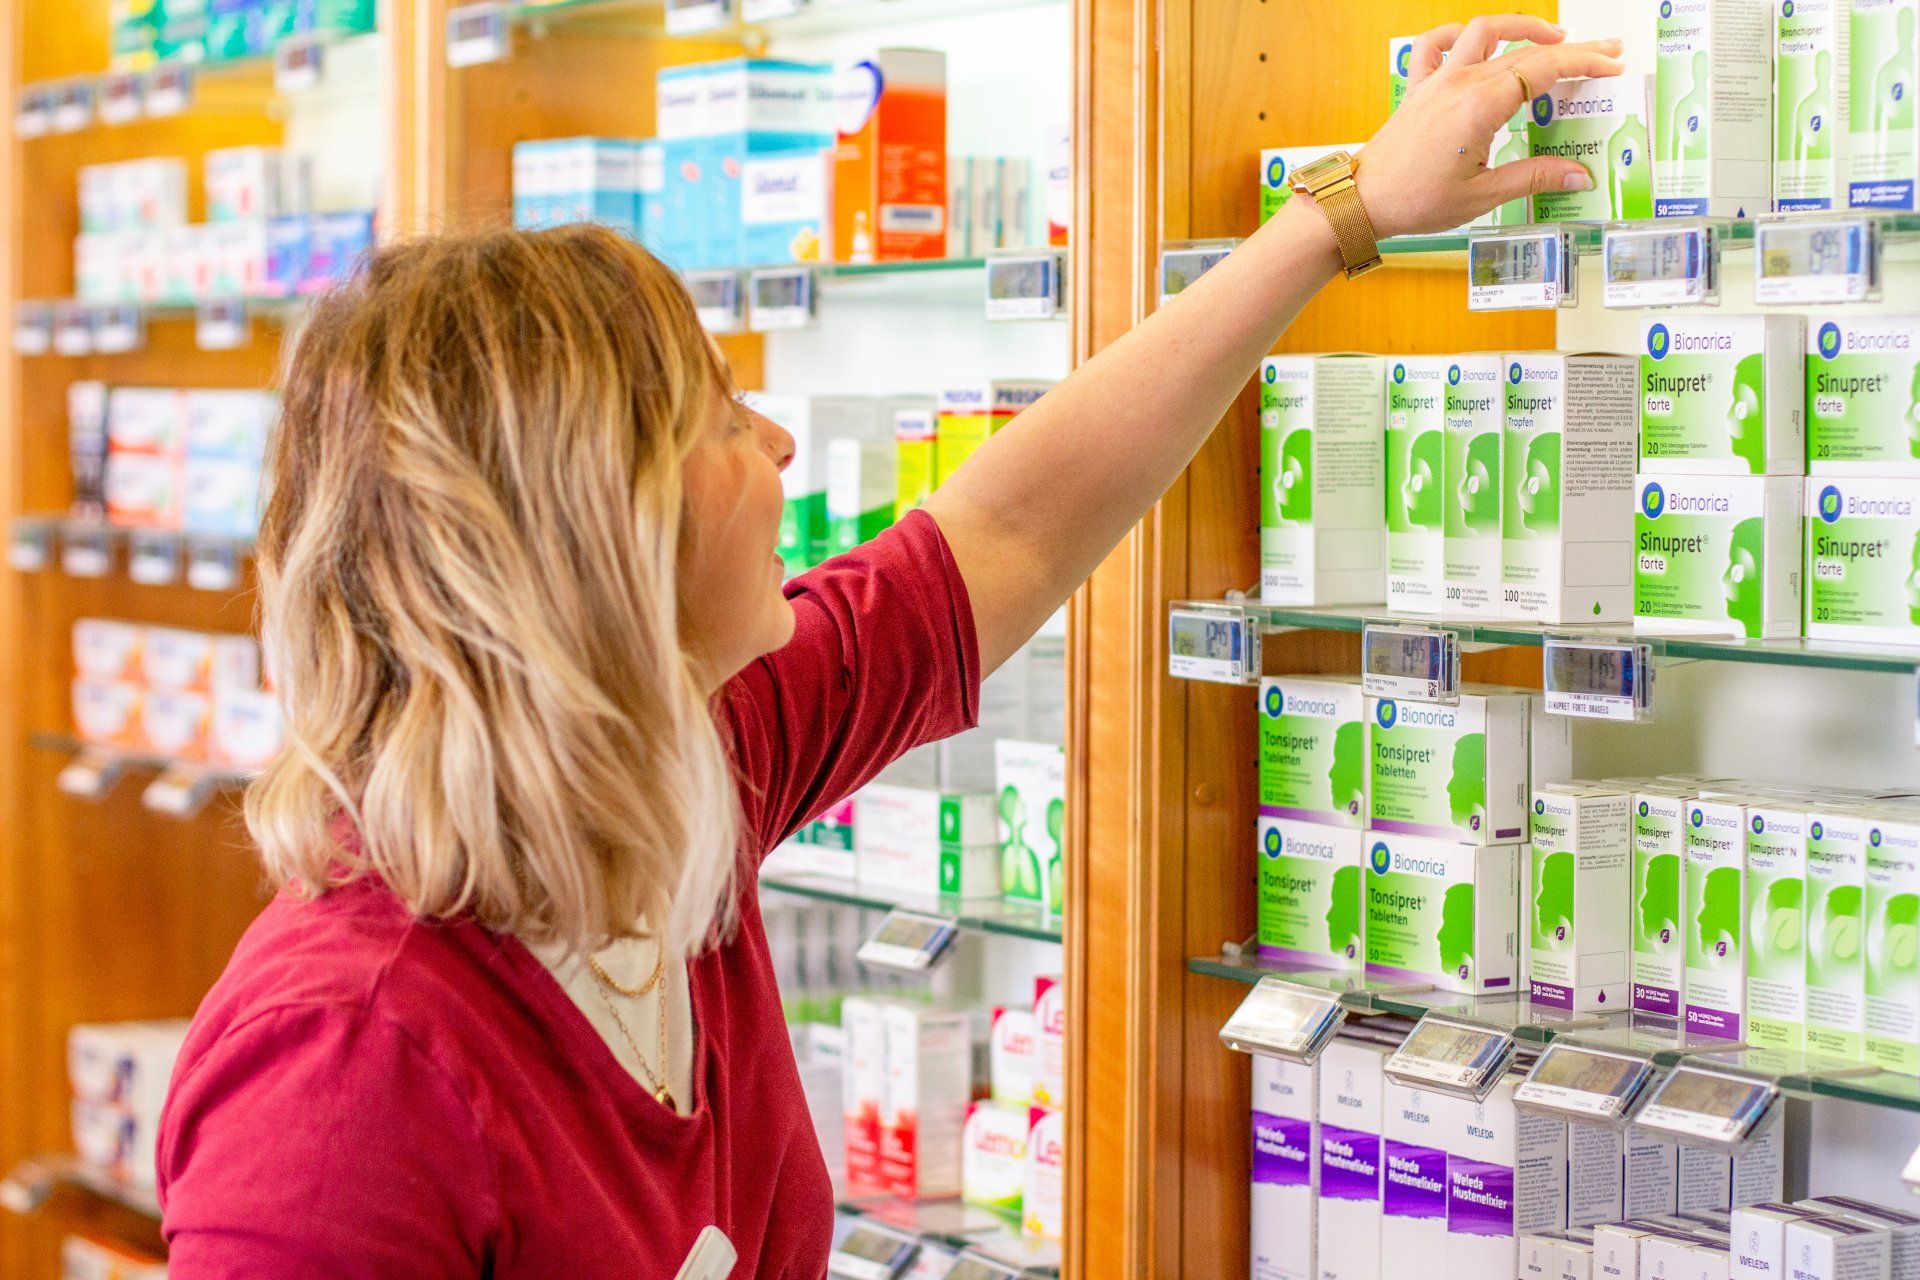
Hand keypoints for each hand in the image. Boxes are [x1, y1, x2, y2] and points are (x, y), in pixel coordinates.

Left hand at [1351, 16, 1625, 238]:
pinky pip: (1436, 45)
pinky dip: (1459, 36)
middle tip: (1607, 51)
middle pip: (1526, 51)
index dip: (1584, 64)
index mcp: (1480, 106)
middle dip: (1572, 49)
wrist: (1363, 200)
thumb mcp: (1483, 196)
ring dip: (1521, 28)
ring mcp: (1437, 80)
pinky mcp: (1418, 88)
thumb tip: (1580, 176)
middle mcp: (1459, 82)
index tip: (1612, 67)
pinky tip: (1478, 43)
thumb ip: (1534, 178)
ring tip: (1553, 36)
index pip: (1545, 69)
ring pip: (1485, 33)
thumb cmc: (1415, 201)